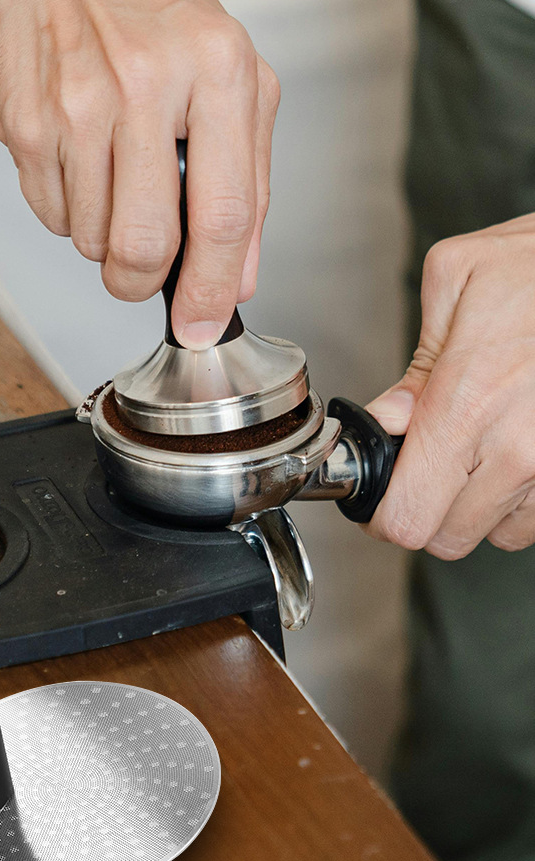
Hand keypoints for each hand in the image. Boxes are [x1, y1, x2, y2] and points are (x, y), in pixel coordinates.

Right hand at [0, 0, 278, 347]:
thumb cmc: (156, 17)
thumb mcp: (233, 82)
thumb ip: (249, 183)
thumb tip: (237, 277)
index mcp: (216, 72)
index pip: (223, 217)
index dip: (212, 290)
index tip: (203, 323)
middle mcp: (144, 85)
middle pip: (145, 247)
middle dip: (143, 283)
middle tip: (145, 273)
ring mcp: (77, 106)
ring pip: (91, 242)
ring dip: (105, 238)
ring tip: (114, 176)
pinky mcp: (26, 124)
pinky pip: (52, 217)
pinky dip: (72, 211)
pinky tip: (81, 160)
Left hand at [365, 213, 534, 558]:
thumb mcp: (456, 282)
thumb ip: (414, 366)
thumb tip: (385, 423)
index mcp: (467, 406)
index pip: (407, 518)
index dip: (384, 515)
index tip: (381, 496)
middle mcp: (518, 448)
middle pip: (447, 539)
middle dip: (424, 510)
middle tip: (423, 470)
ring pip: (496, 535)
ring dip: (475, 506)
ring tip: (477, 452)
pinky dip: (518, 500)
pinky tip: (513, 454)